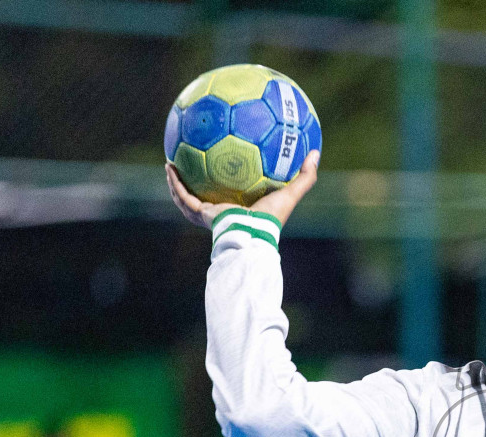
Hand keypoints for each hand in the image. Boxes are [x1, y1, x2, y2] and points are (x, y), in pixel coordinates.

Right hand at [166, 149, 319, 230]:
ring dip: (176, 183)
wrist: (254, 235)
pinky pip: (183, 196)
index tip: (222, 164)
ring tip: (169, 165)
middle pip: (204, 196)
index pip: (231, 195)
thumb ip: (305, 175)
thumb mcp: (291, 192)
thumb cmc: (272, 218)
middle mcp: (223, 212)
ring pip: (187, 198)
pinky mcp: (201, 214)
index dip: (225, 181)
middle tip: (188, 162)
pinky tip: (169, 167)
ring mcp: (209, 214)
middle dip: (194, 182)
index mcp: (240, 209)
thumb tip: (316, 152)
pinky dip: (175, 184)